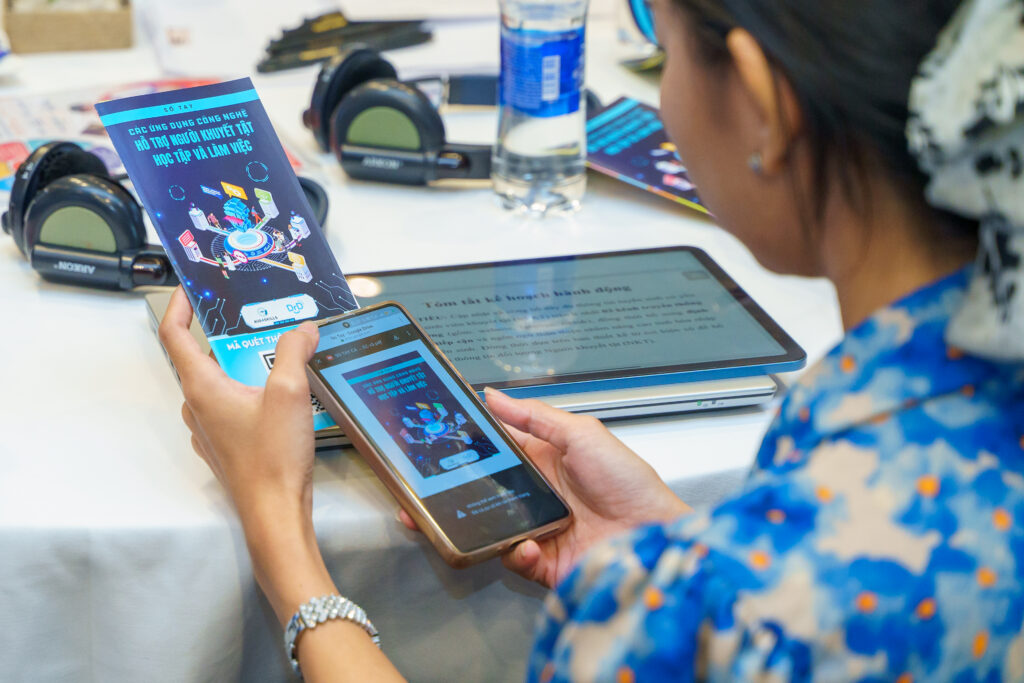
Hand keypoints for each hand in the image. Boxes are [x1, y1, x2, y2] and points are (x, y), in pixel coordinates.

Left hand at [159, 286, 318, 524]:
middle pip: (201, 357)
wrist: (275, 513)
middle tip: (254, 318)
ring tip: (276, 355)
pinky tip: (279, 396)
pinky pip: (230, 406)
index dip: (180, 305)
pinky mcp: (225, 445)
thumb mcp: (291, 393)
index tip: (192, 288)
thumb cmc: (273, 459)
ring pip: (218, 383)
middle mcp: (198, 407)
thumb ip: (296, 351)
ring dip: (240, 364)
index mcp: (202, 387)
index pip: (174, 334)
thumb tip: (303, 329)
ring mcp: (209, 429)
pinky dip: (248, 391)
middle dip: (226, 334)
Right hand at [402, 389, 689, 588]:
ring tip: (468, 519)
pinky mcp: (544, 561)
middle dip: (457, 491)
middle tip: (431, 489)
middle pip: (485, 491)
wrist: (654, 532)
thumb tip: (495, 396)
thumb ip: (536, 416)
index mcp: (543, 460)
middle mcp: (536, 494)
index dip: (471, 446)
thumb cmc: (629, 481)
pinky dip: (514, 553)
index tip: (443, 441)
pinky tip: (525, 544)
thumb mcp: (583, 434)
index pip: (497, 450)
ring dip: (476, 525)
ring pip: (490, 527)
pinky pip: (514, 559)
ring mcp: (538, 528)